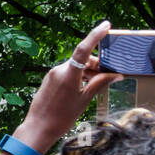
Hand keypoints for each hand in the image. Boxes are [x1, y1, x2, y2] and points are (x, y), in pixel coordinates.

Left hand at [16, 20, 120, 151]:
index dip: (95, 35)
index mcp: (68, 73)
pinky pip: (68, 73)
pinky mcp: (50, 80)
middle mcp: (58, 70)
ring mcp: (52, 75)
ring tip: (99, 85)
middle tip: (111, 75)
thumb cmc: (62, 116)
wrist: (39, 127)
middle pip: (82, 60)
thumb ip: (100, 84)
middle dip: (97, 65)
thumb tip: (116, 75)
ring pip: (76, 67)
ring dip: (89, 72)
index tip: (106, 26)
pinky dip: (79, 77)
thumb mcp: (85, 99)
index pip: (84, 48)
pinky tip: (86, 87)